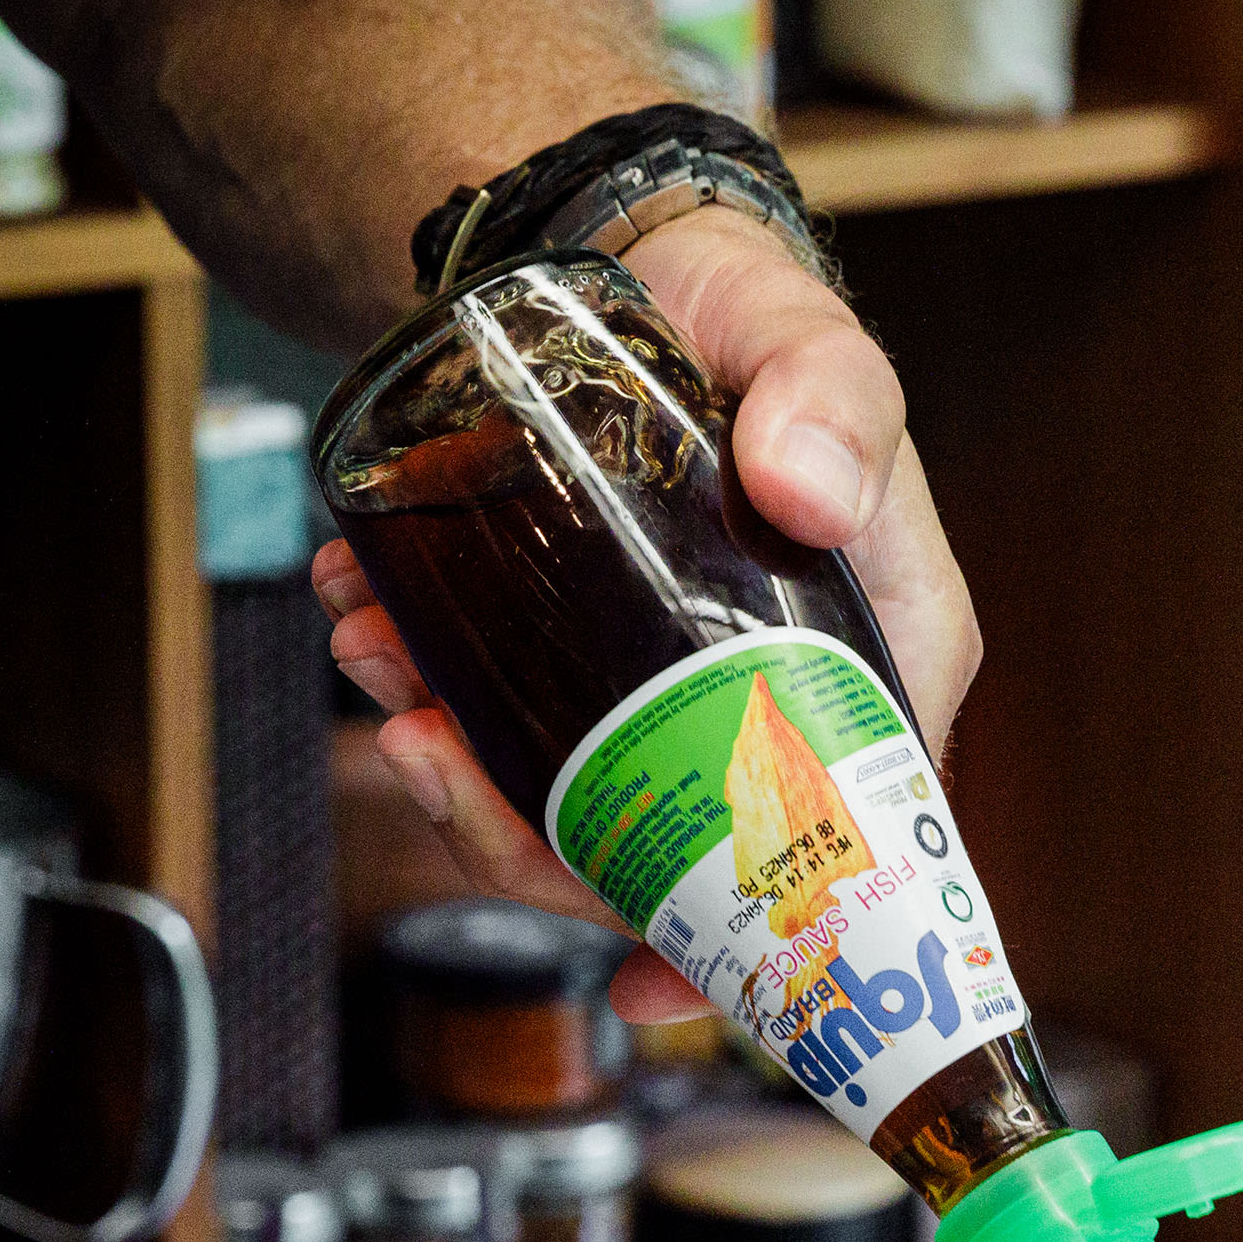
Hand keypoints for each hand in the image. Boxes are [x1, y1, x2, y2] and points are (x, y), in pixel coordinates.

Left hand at [314, 208, 985, 1024]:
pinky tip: (368, 622)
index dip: (756, 938)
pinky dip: (428, 704)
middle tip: (417, 739)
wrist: (624, 257)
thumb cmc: (744, 309)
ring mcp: (671, 699)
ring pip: (572, 810)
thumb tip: (808, 490)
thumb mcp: (802, 333)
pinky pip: (511, 739)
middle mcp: (779, 708)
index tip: (651, 984)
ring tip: (372, 657)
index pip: (848, 847)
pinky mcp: (585, 670)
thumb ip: (828, 396)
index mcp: (874, 665)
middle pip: (673, 859)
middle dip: (528, 833)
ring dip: (454, 768)